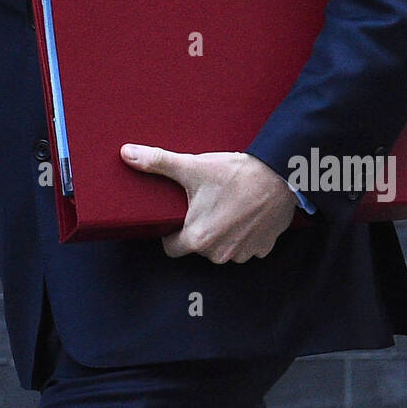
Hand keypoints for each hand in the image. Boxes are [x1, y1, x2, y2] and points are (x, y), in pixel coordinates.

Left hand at [120, 146, 296, 262]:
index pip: (171, 248)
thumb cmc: (235, 173)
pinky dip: (244, 234)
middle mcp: (220, 254)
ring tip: (227, 207)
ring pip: (222, 249)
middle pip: (198, 248)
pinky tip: (246, 213)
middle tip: (205, 204)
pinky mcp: (263, 248)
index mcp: (198, 239)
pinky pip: (246, 246)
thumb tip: (126, 153)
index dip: (171, 232)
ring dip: (222, 234)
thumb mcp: (192, 166)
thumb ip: (157, 162)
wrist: (280, 175)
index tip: (178, 215)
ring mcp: (244, 254)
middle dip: (198, 230)